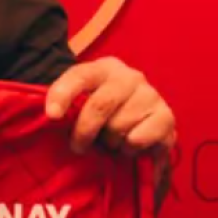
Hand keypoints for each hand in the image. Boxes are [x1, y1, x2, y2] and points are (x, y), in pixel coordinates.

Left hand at [45, 57, 176, 209]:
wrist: (142, 125)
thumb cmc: (102, 116)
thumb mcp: (81, 105)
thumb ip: (67, 107)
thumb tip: (51, 116)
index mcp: (103, 68)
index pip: (79, 76)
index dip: (62, 94)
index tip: (51, 116)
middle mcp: (130, 76)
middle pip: (99, 105)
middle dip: (84, 131)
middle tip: (78, 146)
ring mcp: (151, 95)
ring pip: (118, 126)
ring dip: (109, 142)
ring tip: (111, 141)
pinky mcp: (167, 117)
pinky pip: (137, 139)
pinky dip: (128, 149)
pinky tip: (129, 145)